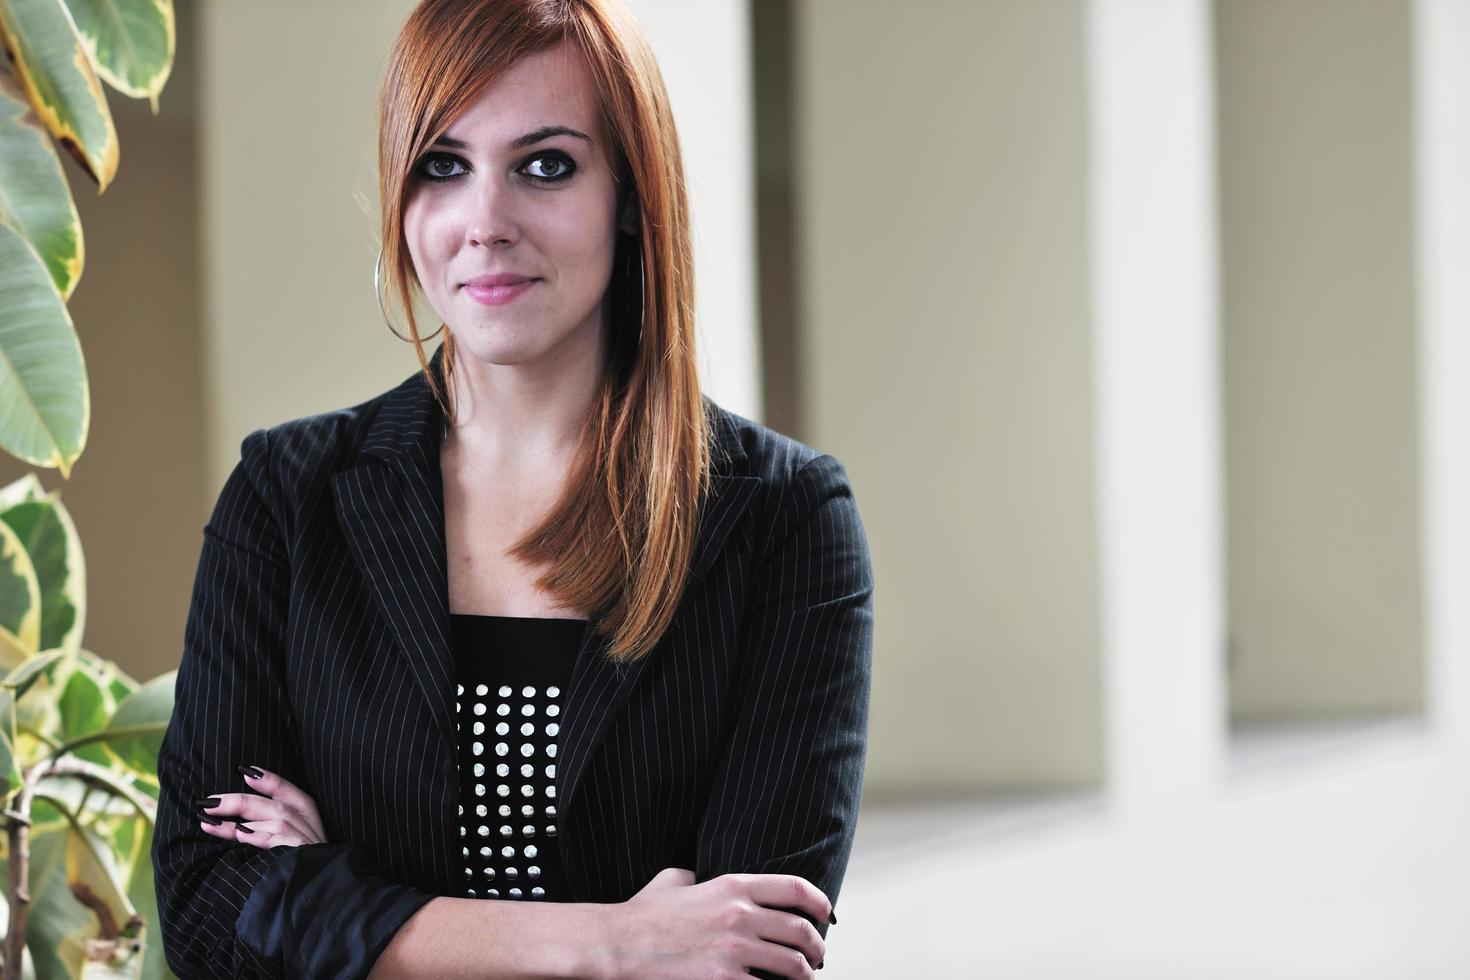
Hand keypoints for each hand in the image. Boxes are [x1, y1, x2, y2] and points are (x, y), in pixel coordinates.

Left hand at [195, 766, 328, 848]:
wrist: (324, 890)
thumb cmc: (306, 861)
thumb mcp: (300, 837)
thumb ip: (276, 822)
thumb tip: (240, 820)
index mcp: (307, 813)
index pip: (287, 790)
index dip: (267, 780)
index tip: (244, 772)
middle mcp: (306, 823)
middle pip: (271, 805)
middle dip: (237, 801)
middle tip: (209, 803)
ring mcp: (303, 838)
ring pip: (270, 821)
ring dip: (236, 823)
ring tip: (209, 823)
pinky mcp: (298, 853)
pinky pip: (276, 841)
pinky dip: (258, 836)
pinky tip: (240, 835)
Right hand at [602, 867, 829, 978]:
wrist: (618, 945)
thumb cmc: (642, 915)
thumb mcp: (673, 882)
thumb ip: (697, 877)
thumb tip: (702, 879)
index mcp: (732, 885)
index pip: (794, 888)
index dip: (819, 902)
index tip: (826, 915)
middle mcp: (739, 914)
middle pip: (800, 930)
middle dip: (816, 947)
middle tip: (818, 956)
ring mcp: (733, 949)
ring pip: (792, 964)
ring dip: (805, 975)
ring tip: (803, 979)